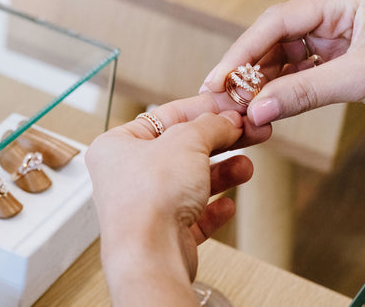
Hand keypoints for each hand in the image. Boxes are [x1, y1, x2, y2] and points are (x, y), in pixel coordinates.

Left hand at [85, 93, 270, 305]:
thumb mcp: (187, 142)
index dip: (203, 110)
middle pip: (182, 150)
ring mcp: (145, 206)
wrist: (151, 255)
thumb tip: (227, 120)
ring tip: (245, 168)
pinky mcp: (164, 234)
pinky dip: (212, 208)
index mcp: (118, 146)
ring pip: (191, 183)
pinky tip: (227, 204)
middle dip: (220, 143)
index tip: (229, 108)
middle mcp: (127, 176)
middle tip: (247, 133)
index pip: (166, 117)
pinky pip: (193, 216)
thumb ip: (211, 126)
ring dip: (222, 174)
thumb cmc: (149, 198)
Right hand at [200, 0, 364, 132]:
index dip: (244, 51)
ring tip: (238, 106)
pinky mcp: (342, 62)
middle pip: (277, 39)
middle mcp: (337, 13)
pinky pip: (301, 75)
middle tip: (222, 97)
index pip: (280, 21)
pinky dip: (284, 91)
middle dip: (249, 69)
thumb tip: (256, 109)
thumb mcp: (362, 79)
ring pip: (286, 58)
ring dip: (263, 83)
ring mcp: (338, 38)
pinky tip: (266, 107)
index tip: (219, 78)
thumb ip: (305, 92)